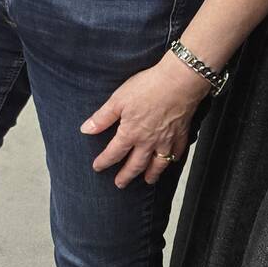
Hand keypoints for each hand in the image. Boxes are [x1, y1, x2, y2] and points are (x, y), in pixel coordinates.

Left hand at [80, 53, 211, 187]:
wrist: (179, 82)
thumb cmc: (147, 87)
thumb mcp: (118, 100)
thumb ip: (102, 117)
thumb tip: (85, 130)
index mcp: (131, 133)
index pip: (114, 153)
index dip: (104, 161)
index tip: (97, 167)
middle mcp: (149, 142)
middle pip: (136, 164)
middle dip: (127, 175)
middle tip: (120, 184)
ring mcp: (167, 140)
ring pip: (159, 163)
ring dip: (152, 174)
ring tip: (148, 181)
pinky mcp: (182, 134)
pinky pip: (177, 152)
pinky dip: (173, 160)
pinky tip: (171, 161)